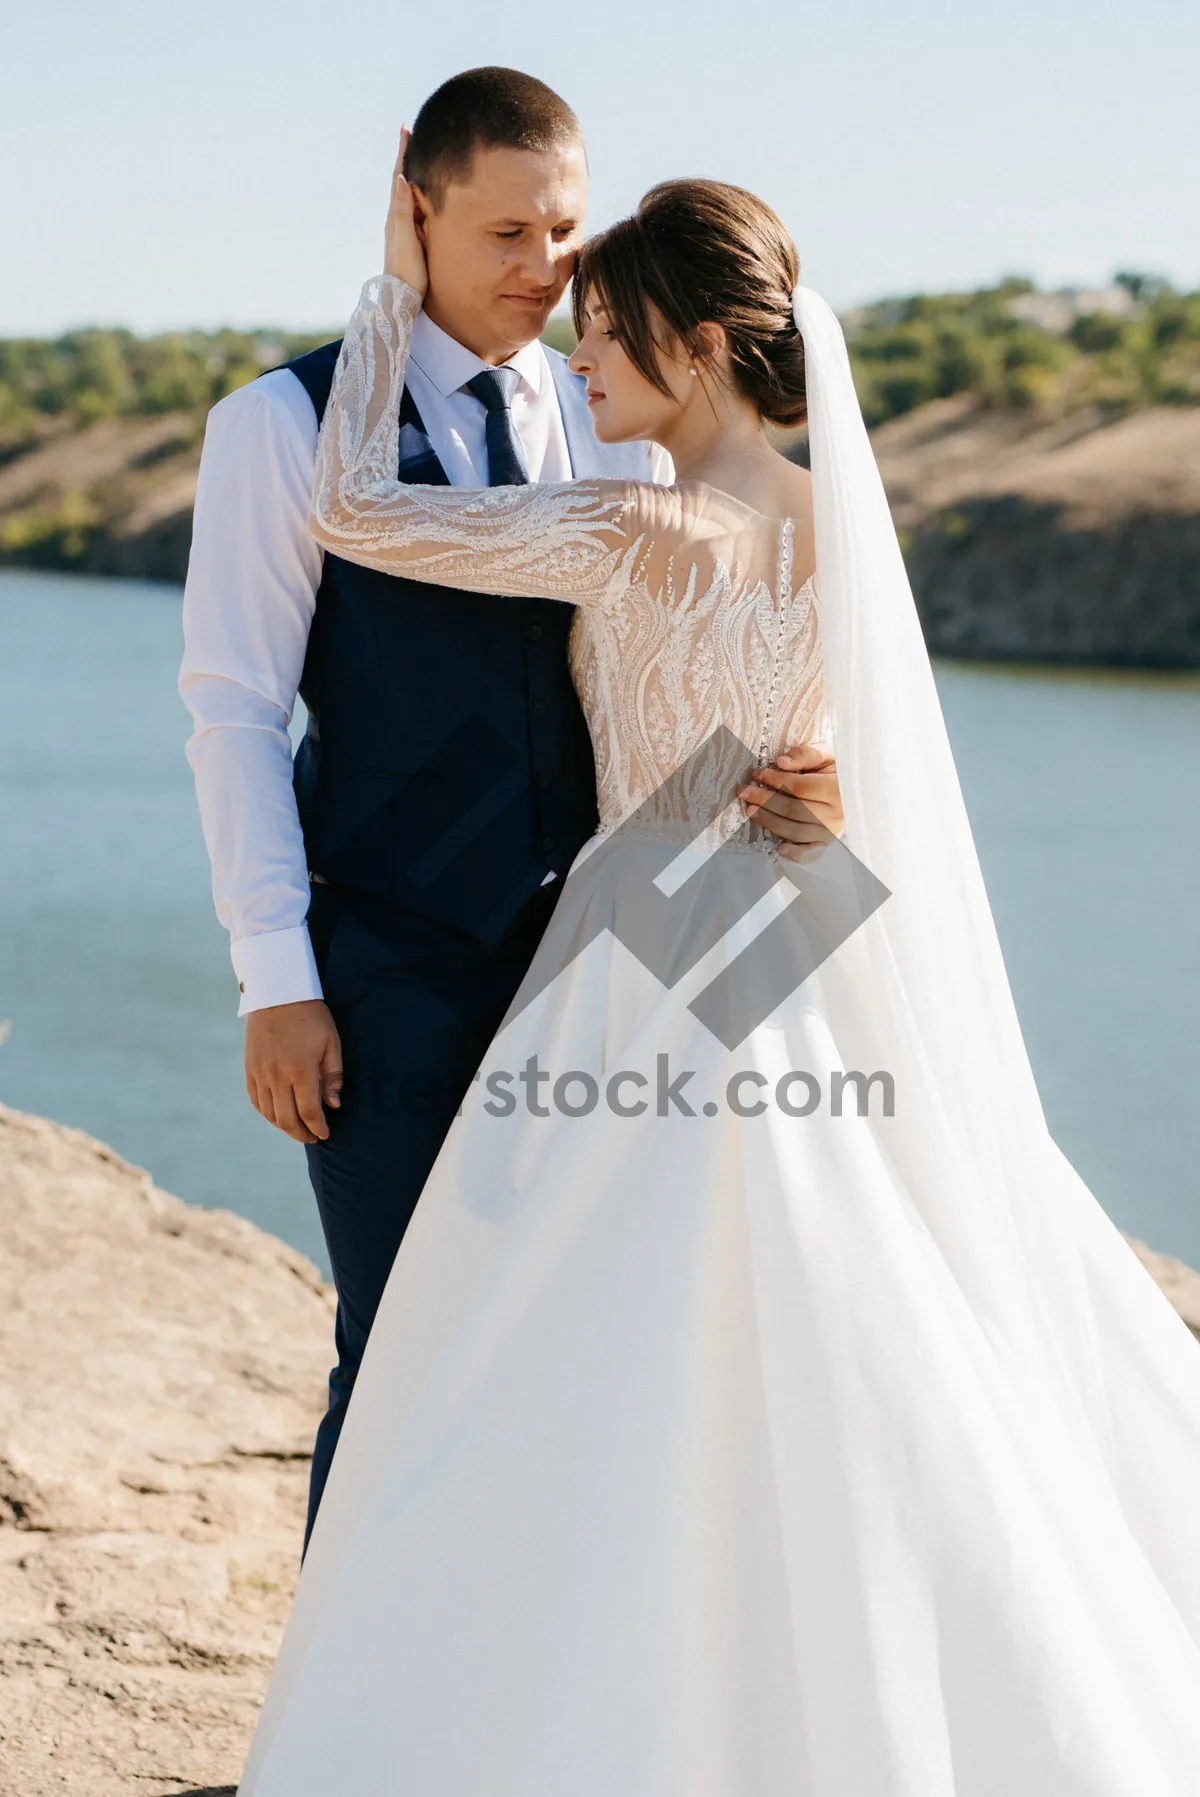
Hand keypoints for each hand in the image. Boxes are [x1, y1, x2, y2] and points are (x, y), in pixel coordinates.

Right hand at [245, 999, 343, 1145]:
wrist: (278, 992)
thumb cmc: (311, 1016)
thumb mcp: (331, 1043)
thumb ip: (333, 1076)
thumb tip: (334, 1106)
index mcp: (301, 1070)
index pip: (309, 1112)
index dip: (318, 1128)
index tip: (325, 1134)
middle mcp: (277, 1075)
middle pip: (286, 1119)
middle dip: (301, 1134)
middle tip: (312, 1138)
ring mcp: (260, 1073)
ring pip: (269, 1113)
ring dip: (283, 1126)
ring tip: (298, 1128)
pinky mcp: (250, 1068)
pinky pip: (256, 1100)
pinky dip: (267, 1113)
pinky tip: (278, 1114)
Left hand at [383, 125, 427, 296]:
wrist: (401, 299)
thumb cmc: (406, 271)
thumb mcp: (406, 239)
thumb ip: (403, 210)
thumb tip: (402, 179)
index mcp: (397, 215)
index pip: (400, 177)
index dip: (404, 153)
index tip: (406, 129)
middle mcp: (398, 218)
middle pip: (403, 180)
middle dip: (408, 157)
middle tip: (411, 134)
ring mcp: (404, 228)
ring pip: (409, 193)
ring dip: (413, 173)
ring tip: (418, 157)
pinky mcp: (411, 239)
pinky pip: (414, 208)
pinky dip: (419, 194)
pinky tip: (423, 194)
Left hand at [738, 742, 844, 863]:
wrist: (861, 789)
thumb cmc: (838, 769)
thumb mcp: (828, 754)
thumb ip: (806, 754)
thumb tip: (781, 762)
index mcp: (838, 789)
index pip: (800, 787)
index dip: (776, 781)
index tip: (757, 774)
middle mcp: (837, 814)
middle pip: (794, 810)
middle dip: (765, 800)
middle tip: (744, 792)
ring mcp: (831, 831)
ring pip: (796, 830)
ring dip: (770, 822)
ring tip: (750, 810)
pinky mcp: (826, 843)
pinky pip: (810, 853)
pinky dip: (794, 853)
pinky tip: (778, 848)